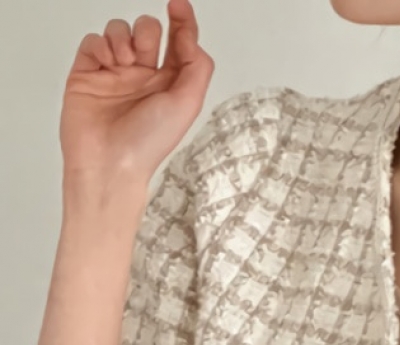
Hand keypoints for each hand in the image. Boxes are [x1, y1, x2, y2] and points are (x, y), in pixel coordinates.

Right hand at [61, 0, 214, 183]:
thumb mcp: (187, 104)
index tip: (178, 5)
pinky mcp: (87, 72)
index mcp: (171, 84)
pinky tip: (107, 63)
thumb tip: (193, 40)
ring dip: (123, 38)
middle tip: (143, 54)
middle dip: (147, 32)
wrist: (109, 160)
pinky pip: (94, 40)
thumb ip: (197, 68)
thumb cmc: (149, 142)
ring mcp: (115, 73)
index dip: (182, 21)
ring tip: (123, 63)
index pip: (179, 43)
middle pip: (148, 30)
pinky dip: (101, 45)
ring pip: (119, 30)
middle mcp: (144, 76)